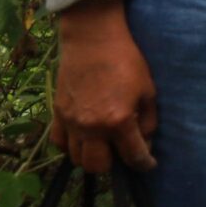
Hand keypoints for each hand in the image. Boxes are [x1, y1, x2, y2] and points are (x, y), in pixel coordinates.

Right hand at [49, 0, 157, 172]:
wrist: (93, 40)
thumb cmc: (127, 61)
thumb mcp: (148, 90)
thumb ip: (149, 120)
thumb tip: (146, 142)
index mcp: (119, 121)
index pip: (133, 156)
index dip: (144, 164)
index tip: (148, 165)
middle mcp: (92, 127)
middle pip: (98, 166)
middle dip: (113, 164)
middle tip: (121, 151)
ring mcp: (71, 122)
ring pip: (76, 158)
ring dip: (91, 156)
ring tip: (102, 145)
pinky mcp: (57, 113)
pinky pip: (58, 143)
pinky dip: (70, 146)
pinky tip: (82, 137)